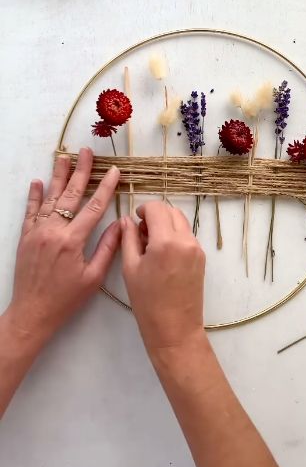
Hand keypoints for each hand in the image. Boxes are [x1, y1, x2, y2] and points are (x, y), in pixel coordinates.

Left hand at [6, 148, 120, 348]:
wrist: (32, 313)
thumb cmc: (66, 300)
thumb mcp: (93, 277)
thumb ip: (107, 249)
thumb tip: (119, 224)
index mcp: (73, 240)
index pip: (94, 206)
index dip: (106, 187)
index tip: (115, 171)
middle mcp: (54, 231)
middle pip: (70, 195)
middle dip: (81, 172)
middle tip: (86, 152)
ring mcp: (37, 232)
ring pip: (50, 198)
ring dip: (57, 176)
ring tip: (63, 157)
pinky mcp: (25, 237)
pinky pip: (30, 212)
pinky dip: (34, 196)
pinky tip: (37, 182)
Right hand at [121, 202, 205, 357]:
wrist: (175, 330)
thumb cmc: (147, 302)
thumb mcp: (130, 268)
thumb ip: (128, 238)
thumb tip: (126, 220)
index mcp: (166, 241)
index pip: (157, 208)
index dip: (143, 209)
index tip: (135, 220)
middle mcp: (185, 240)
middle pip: (171, 210)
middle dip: (155, 214)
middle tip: (141, 232)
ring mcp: (196, 248)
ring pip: (181, 221)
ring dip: (166, 223)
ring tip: (151, 244)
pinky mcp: (201, 257)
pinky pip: (187, 235)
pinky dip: (174, 235)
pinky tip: (163, 254)